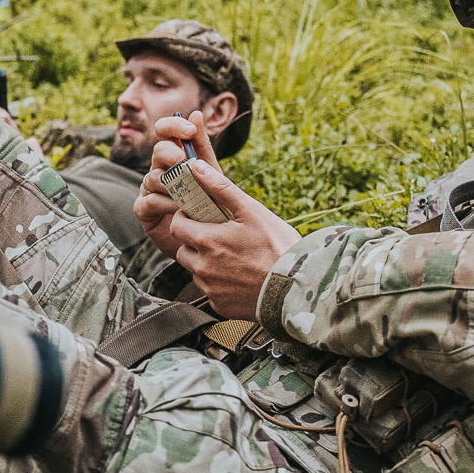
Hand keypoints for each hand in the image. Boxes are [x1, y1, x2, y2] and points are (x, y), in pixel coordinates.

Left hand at [134, 113, 300, 321]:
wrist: (297, 288)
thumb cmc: (278, 246)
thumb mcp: (251, 211)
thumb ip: (221, 188)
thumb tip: (197, 167)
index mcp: (207, 241)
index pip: (176, 226)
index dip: (185, 219)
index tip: (199, 217)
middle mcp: (203, 267)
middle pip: (183, 250)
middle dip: (194, 241)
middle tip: (218, 236)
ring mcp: (210, 289)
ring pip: (195, 271)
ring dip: (205, 263)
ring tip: (232, 257)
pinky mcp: (219, 305)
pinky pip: (210, 290)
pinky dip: (218, 283)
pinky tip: (239, 276)